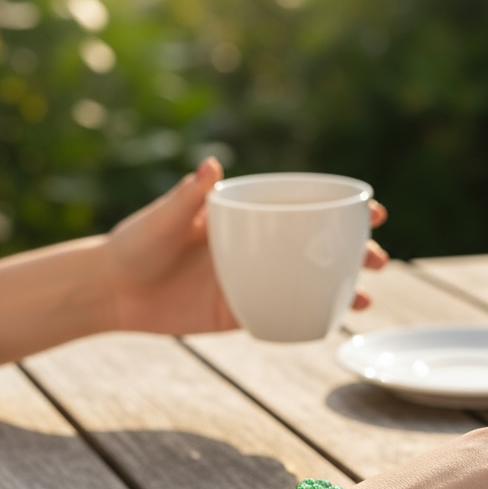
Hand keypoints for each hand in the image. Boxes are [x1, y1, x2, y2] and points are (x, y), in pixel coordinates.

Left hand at [106, 158, 387, 334]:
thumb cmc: (133, 245)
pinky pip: (284, 315)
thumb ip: (187, 196)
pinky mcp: (239, 312)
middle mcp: (255, 247)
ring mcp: (251, 280)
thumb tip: (211, 164)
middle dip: (355, 251)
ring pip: (308, 283)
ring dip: (342, 288)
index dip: (340, 208)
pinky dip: (311, 319)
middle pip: (317, 247)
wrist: (109, 292)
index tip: (371, 208)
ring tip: (366, 297)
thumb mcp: (162, 218)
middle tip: (379, 258)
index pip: (302, 207)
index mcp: (245, 217)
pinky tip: (335, 324)